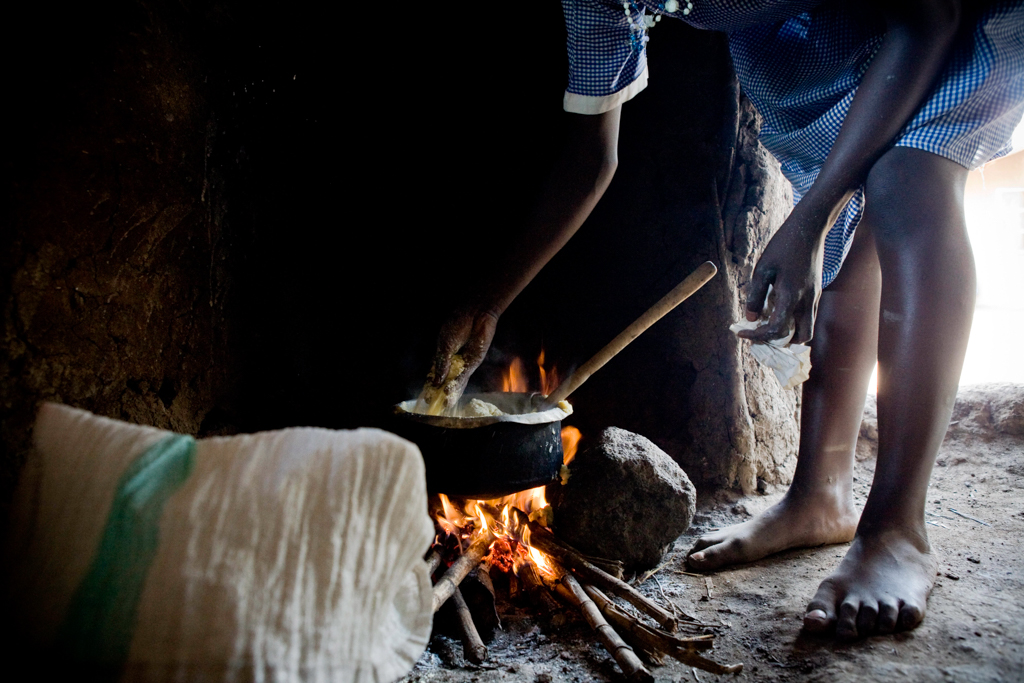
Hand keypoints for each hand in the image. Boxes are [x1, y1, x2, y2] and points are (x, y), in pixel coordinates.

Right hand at [431, 305, 499, 394]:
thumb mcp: (445, 345)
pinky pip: (464, 377)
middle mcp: (452, 361)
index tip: (425, 396)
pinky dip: (457, 385)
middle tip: (432, 403)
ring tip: (444, 403)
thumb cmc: (458, 324)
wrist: (476, 315)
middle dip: (438, 392)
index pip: (434, 373)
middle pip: (444, 380)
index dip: (429, 385)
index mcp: (441, 354)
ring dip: (449, 393)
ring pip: (454, 381)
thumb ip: (441, 363)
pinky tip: (450, 393)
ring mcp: (462, 363)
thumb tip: (436, 381)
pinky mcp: (473, 363)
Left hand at [739, 208, 826, 344]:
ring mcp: (814, 298)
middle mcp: (807, 302)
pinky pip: (807, 318)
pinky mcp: (816, 293)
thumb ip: (755, 296)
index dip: (757, 336)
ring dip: (789, 335)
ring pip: (807, 330)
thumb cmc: (783, 246)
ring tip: (768, 326)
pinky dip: (794, 323)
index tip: (741, 332)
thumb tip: (751, 318)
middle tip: (759, 334)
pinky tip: (777, 312)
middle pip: (799, 338)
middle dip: (778, 341)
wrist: (809, 228)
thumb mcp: (762, 269)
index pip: (776, 330)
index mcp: (791, 296)